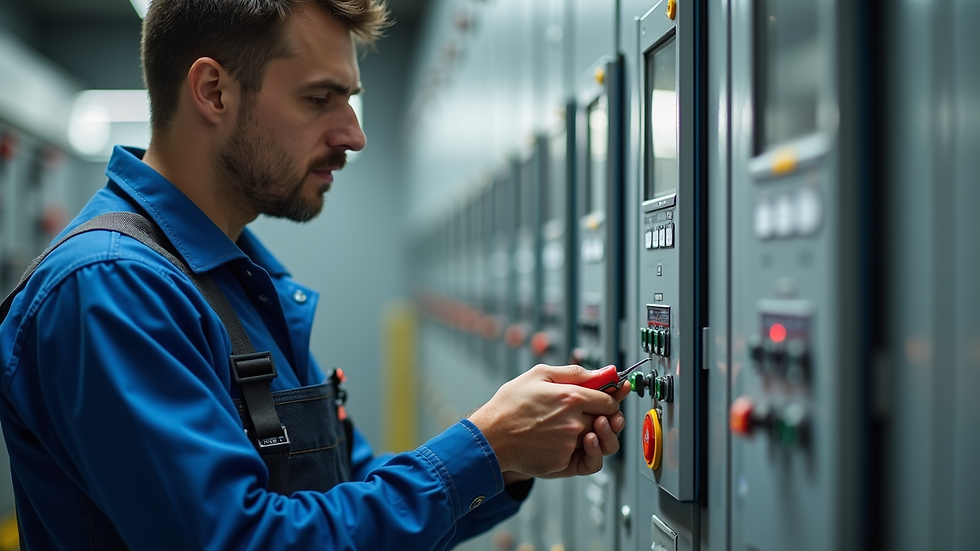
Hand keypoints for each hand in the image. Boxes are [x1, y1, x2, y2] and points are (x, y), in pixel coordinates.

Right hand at [468, 364, 627, 477]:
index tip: (606, 398)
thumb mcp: (539, 374)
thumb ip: (575, 372)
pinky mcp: (563, 462)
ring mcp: (570, 444)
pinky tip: (563, 441)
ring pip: (598, 441)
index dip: (610, 399)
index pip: (610, 401)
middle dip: (602, 416)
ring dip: (595, 435)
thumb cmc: (510, 405)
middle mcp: (575, 422)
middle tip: (588, 413)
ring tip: (579, 429)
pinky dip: (578, 450)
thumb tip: (604, 372)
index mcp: (572, 397)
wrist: (490, 437)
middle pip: (607, 421)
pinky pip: (583, 457)